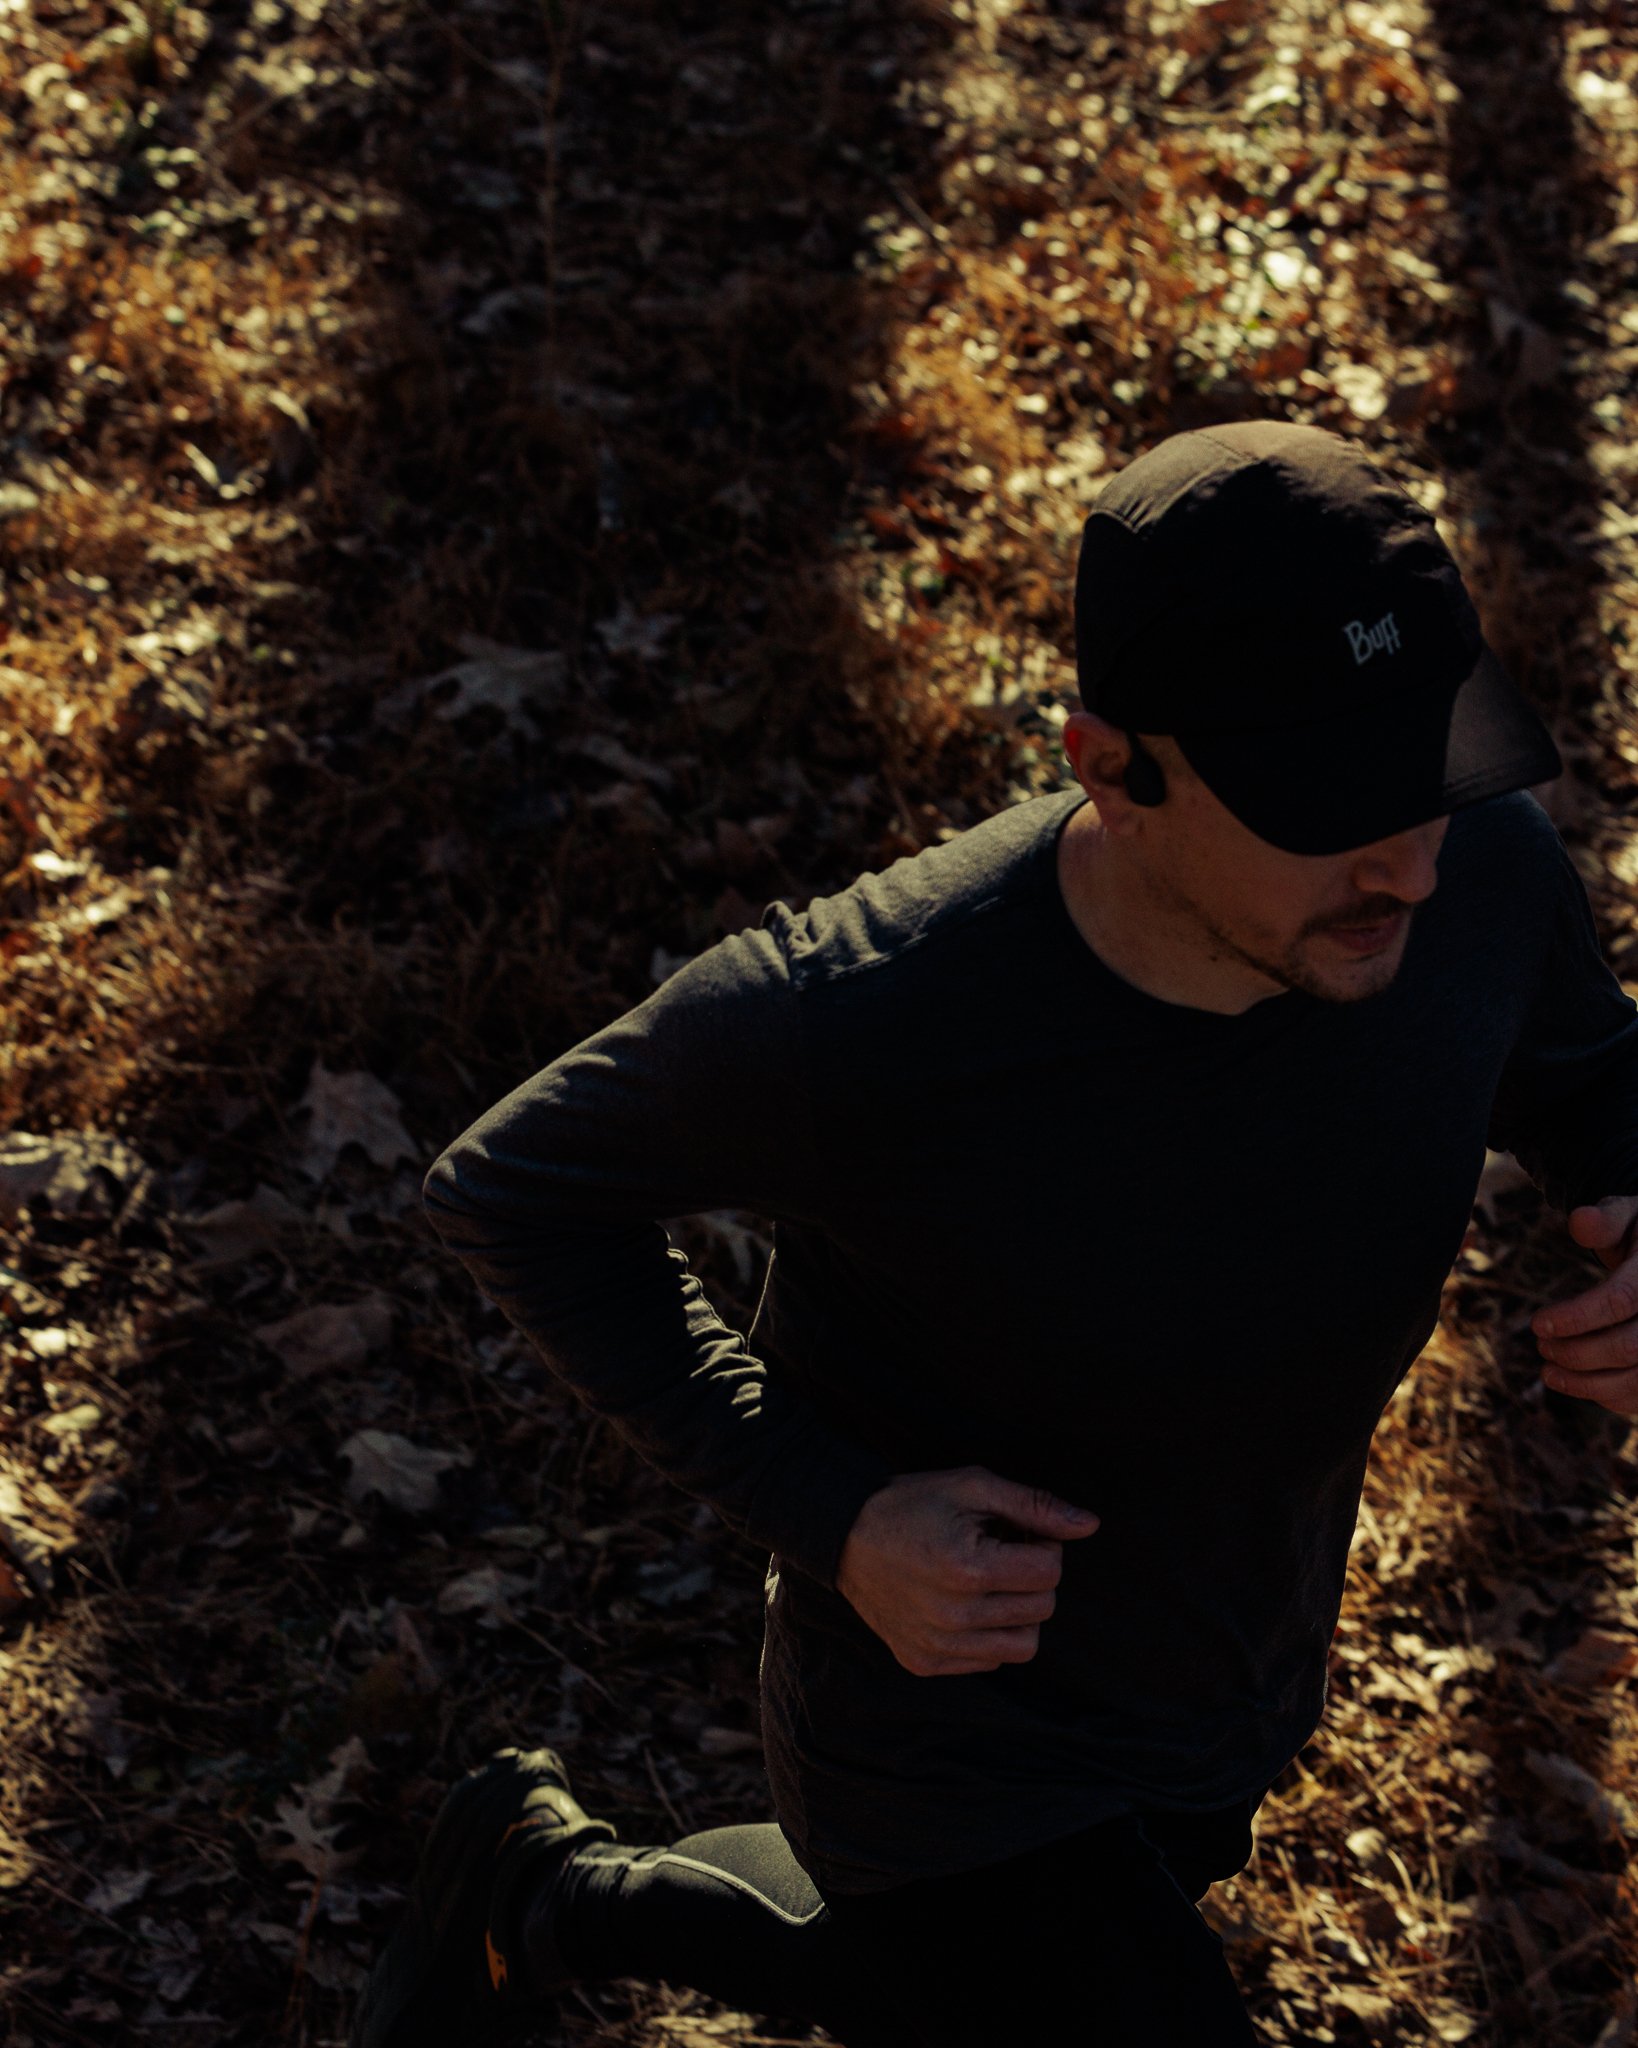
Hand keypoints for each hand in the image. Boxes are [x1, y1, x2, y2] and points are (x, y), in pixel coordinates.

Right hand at [835, 1464, 1099, 1676]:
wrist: (842, 1536)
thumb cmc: (911, 1504)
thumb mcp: (972, 1487)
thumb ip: (1033, 1506)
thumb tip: (1089, 1525)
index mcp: (968, 1568)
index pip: (1050, 1572)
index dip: (1044, 1544)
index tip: (1019, 1532)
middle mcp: (954, 1616)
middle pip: (1042, 1609)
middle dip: (1034, 1576)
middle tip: (1004, 1552)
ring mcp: (938, 1645)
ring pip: (1024, 1646)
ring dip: (1019, 1613)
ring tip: (991, 1582)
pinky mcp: (924, 1663)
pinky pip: (989, 1661)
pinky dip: (990, 1634)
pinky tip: (967, 1603)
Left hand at [1532, 1194, 1637, 1415]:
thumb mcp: (1629, 1216)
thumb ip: (1605, 1219)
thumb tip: (1579, 1219)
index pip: (1620, 1300)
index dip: (1575, 1317)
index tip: (1537, 1325)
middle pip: (1629, 1347)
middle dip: (1577, 1353)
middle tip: (1541, 1346)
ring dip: (1588, 1384)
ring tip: (1549, 1373)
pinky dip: (1611, 1397)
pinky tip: (1579, 1385)